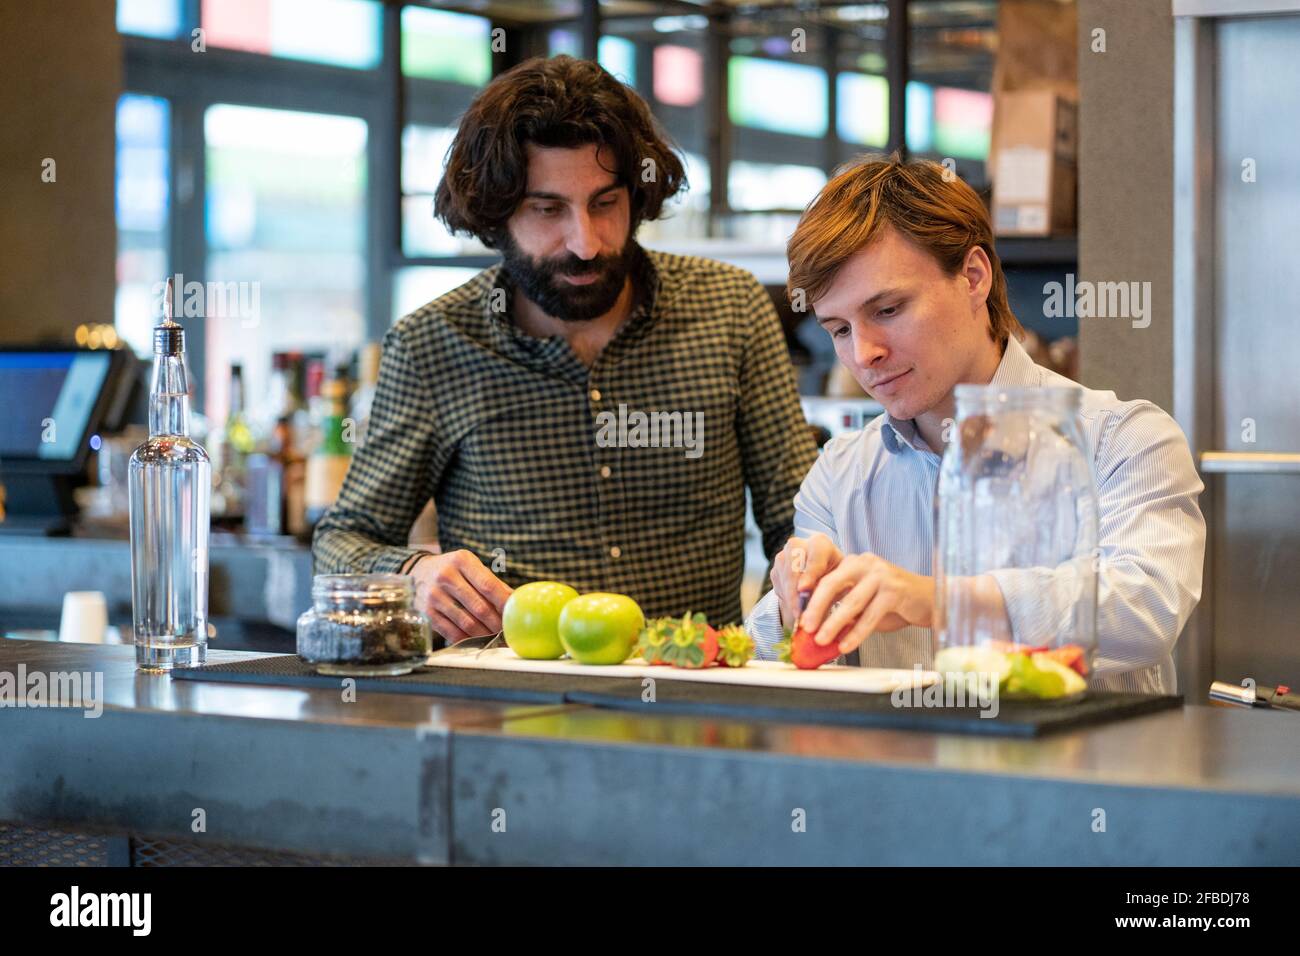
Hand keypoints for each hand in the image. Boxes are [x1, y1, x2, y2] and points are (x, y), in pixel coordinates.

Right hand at [406, 550, 512, 642]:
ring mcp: (434, 596)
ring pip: (467, 623)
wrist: (417, 573)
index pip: (488, 585)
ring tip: (496, 637)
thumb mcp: (470, 566)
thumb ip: (492, 582)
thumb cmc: (453, 570)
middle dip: (497, 623)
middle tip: (508, 631)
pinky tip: (478, 640)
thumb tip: (515, 601)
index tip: (516, 614)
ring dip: (485, 634)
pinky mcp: (427, 613)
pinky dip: (468, 639)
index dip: (504, 603)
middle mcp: (446, 576)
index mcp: (461, 561)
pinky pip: (452, 632)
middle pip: (479, 607)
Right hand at [770, 532, 842, 627]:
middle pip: (793, 566)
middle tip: (799, 612)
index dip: (809, 573)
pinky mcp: (776, 567)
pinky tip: (795, 607)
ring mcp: (784, 555)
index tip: (804, 589)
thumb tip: (817, 608)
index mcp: (820, 543)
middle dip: (795, 591)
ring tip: (798, 616)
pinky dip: (785, 598)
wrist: (822, 574)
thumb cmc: (836, 577)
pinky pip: (778, 584)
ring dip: (789, 598)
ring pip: (783, 577)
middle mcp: (799, 544)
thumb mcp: (840, 581)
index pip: (814, 557)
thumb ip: (830, 589)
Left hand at [800, 553, 932, 653]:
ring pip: (851, 602)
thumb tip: (816, 628)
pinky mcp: (895, 591)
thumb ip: (842, 607)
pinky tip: (846, 645)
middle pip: (832, 585)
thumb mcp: (863, 600)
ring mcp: (881, 575)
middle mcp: (865, 563)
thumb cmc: (893, 601)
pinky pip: (870, 615)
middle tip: (805, 627)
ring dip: (834, 624)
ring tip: (822, 640)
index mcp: (853, 563)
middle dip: (816, 608)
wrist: (928, 599)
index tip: (798, 615)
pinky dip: (856, 633)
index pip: (825, 578)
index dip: (809, 598)